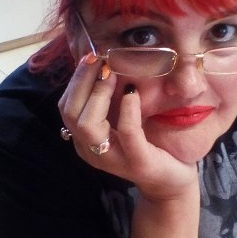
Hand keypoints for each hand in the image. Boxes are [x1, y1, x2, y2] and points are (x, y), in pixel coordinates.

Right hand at [58, 54, 197, 198]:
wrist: (170, 181)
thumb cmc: (146, 144)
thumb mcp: (121, 119)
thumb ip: (108, 100)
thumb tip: (101, 63)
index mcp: (84, 140)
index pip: (66, 107)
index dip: (75, 80)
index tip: (91, 57)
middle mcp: (91, 151)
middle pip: (70, 113)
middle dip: (83, 82)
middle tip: (101, 61)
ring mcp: (112, 159)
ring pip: (88, 125)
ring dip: (99, 94)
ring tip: (114, 75)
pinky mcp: (138, 162)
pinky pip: (127, 133)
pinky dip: (127, 109)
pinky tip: (132, 93)